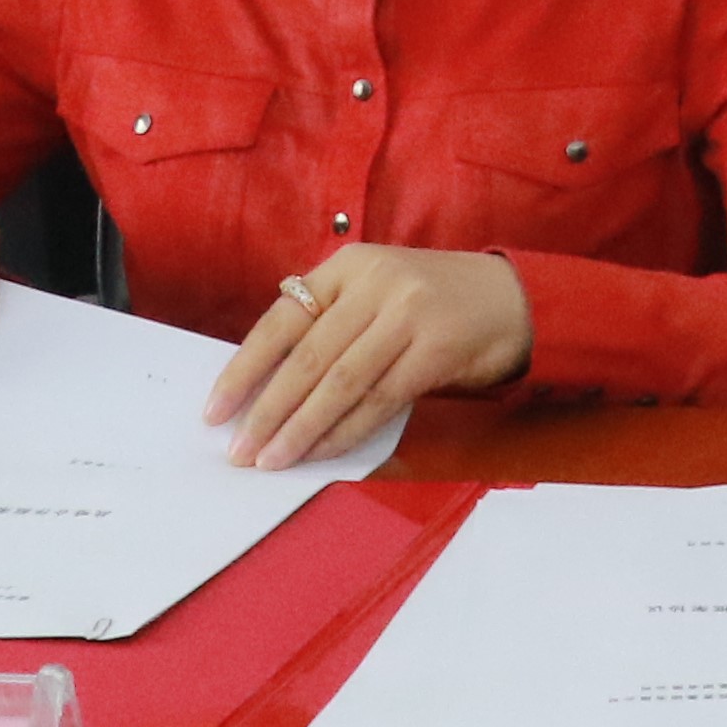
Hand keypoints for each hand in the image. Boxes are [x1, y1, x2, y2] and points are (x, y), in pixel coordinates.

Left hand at [202, 245, 529, 469]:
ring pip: (340, 382)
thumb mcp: (376, 292)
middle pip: (307, 356)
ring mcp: (409, 313)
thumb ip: (329, 322)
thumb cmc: (431, 303)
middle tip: (239, 451)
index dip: (244, 369)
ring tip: (272, 461)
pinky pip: (379, 400)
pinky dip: (346, 432)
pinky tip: (321, 454)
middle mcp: (377, 283)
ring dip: (301, 429)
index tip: (215, 410)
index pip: (282, 319)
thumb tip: (264, 387)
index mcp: (349, 265)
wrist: (512, 299)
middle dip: (267, 410)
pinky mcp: (436, 348)